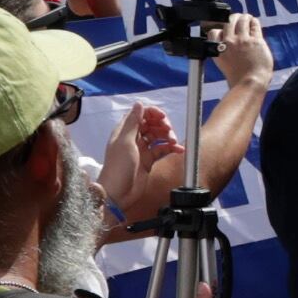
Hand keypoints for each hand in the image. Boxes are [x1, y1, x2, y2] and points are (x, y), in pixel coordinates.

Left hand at [103, 101, 183, 222]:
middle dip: (162, 125)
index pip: (140, 114)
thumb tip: (139, 103)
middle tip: (169, 131)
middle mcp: (133, 138)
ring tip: (174, 142)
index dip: (152, 113)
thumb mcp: (125, 142)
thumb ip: (133, 122)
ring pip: (158, 136)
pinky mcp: (148, 161)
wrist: (118, 194)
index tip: (163, 117)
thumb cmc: (118, 167)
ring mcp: (141, 150)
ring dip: (168, 136)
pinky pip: (161, 150)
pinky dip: (171, 148)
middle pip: (151, 124)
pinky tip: (179, 150)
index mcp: (125, 131)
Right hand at [215, 10, 273, 96]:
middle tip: (237, 19)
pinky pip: (254, 25)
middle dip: (233, 18)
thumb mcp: (223, 63)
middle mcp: (229, 42)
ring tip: (247, 18)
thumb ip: (222, 51)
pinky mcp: (256, 41)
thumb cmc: (238, 78)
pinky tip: (254, 22)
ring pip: (242, 19)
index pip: (213, 31)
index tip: (224, 29)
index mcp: (218, 49)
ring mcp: (243, 40)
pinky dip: (254, 22)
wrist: (250, 83)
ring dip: (244, 17)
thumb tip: (225, 41)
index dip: (219, 28)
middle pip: (228, 21)